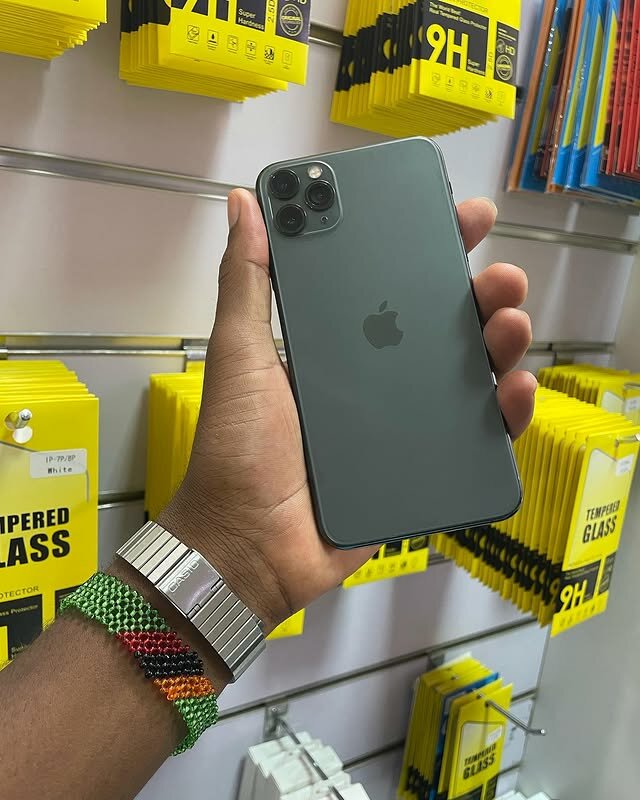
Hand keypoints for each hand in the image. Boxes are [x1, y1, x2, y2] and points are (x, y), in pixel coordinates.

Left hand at [159, 190, 535, 632]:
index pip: (393, 283)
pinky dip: (505, 413)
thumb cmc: (239, 447)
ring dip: (500, 343)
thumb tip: (245, 201)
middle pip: (443, 325)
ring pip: (470, 374)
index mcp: (340, 344)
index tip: (462, 217)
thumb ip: (247, 280)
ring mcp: (405, 424)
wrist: (249, 545)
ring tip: (509, 324)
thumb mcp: (241, 355)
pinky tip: (514, 389)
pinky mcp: (425, 468)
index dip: (430, 247)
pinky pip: (477, 437)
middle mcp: (377, 377)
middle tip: (501, 278)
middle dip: (480, 293)